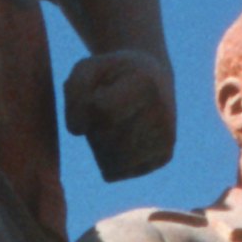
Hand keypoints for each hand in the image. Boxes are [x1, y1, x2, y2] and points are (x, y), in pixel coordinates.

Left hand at [65, 46, 175, 178]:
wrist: (152, 79)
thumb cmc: (112, 75)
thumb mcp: (87, 68)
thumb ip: (75, 90)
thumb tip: (77, 131)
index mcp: (145, 84)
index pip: (102, 110)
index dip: (85, 106)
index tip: (93, 95)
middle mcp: (161, 112)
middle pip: (105, 137)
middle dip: (93, 127)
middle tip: (104, 110)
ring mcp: (166, 137)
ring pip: (109, 161)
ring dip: (98, 146)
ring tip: (110, 125)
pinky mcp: (164, 156)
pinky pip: (117, 173)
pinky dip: (108, 160)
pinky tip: (118, 140)